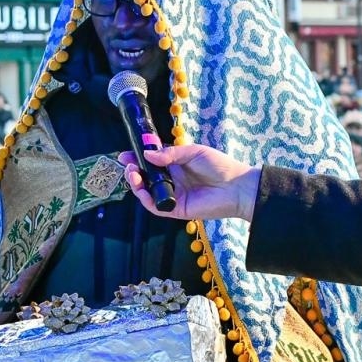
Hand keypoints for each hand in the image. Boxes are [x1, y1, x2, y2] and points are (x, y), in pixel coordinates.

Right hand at [120, 145, 259, 222]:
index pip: (152, 162)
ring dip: (136, 184)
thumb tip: (148, 155)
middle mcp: (172, 181)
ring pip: (148, 192)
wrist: (236, 187)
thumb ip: (170, 154)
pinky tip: (141, 189)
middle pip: (146, 178)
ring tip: (131, 173)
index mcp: (176, 165)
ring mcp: (173, 196)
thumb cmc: (219, 166)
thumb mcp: (193, 152)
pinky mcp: (176, 210)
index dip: (138, 158)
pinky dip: (145, 199)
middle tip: (126, 163)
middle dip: (133, 170)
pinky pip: (156, 206)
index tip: (126, 153)